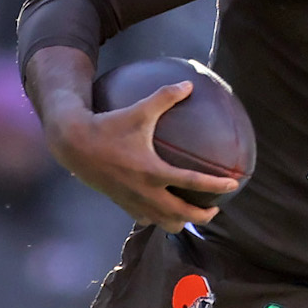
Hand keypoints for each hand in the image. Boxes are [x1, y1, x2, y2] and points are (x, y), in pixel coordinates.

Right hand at [28, 46, 237, 231]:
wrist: (74, 144)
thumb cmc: (108, 125)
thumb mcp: (138, 110)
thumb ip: (165, 97)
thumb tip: (188, 84)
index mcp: (153, 171)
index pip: (191, 182)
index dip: (215, 186)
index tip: (233, 185)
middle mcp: (145, 192)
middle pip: (181, 214)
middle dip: (202, 216)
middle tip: (216, 211)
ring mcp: (133, 201)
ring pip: (163, 223)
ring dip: (180, 222)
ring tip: (192, 216)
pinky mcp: (122, 204)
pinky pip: (145, 219)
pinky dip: (158, 219)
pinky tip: (164, 213)